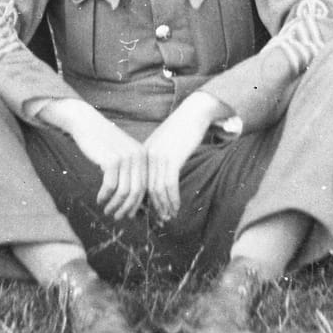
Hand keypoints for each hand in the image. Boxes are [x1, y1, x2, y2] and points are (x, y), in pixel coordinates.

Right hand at [46, 101, 147, 220]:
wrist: (86, 123)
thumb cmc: (101, 142)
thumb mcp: (120, 155)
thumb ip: (128, 172)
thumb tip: (132, 199)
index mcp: (142, 155)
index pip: (144, 186)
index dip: (136, 203)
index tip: (128, 214)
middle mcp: (138, 156)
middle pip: (136, 191)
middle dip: (127, 208)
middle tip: (117, 217)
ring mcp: (126, 157)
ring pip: (123, 191)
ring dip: (115, 205)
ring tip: (107, 211)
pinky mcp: (112, 160)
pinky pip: (110, 186)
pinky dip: (105, 196)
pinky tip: (99, 199)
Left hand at [140, 94, 221, 220]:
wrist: (193, 113)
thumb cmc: (181, 130)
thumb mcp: (163, 145)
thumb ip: (156, 161)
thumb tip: (155, 181)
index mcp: (142, 153)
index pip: (139, 182)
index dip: (143, 200)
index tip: (148, 213)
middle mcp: (147, 155)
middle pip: (146, 188)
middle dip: (153, 207)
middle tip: (160, 219)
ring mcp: (158, 157)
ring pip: (157, 189)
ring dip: (164, 205)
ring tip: (170, 216)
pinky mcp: (171, 158)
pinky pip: (169, 185)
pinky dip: (172, 199)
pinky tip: (176, 207)